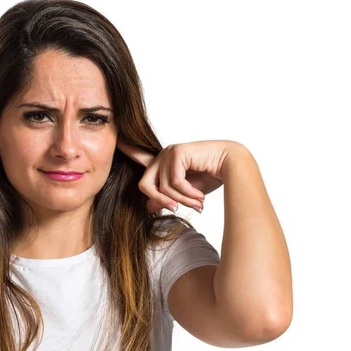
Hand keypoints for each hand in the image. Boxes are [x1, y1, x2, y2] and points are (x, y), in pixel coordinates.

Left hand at [116, 139, 235, 212]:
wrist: (234, 166)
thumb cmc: (213, 176)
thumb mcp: (186, 192)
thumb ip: (167, 197)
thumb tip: (148, 207)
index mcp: (164, 162)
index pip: (140, 158)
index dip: (128, 151)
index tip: (116, 141)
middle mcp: (163, 155)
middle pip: (145, 185)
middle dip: (161, 201)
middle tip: (176, 209)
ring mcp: (169, 152)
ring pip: (163, 187)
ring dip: (181, 200)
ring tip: (198, 203)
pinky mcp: (177, 152)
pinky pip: (174, 182)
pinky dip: (187, 194)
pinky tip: (200, 197)